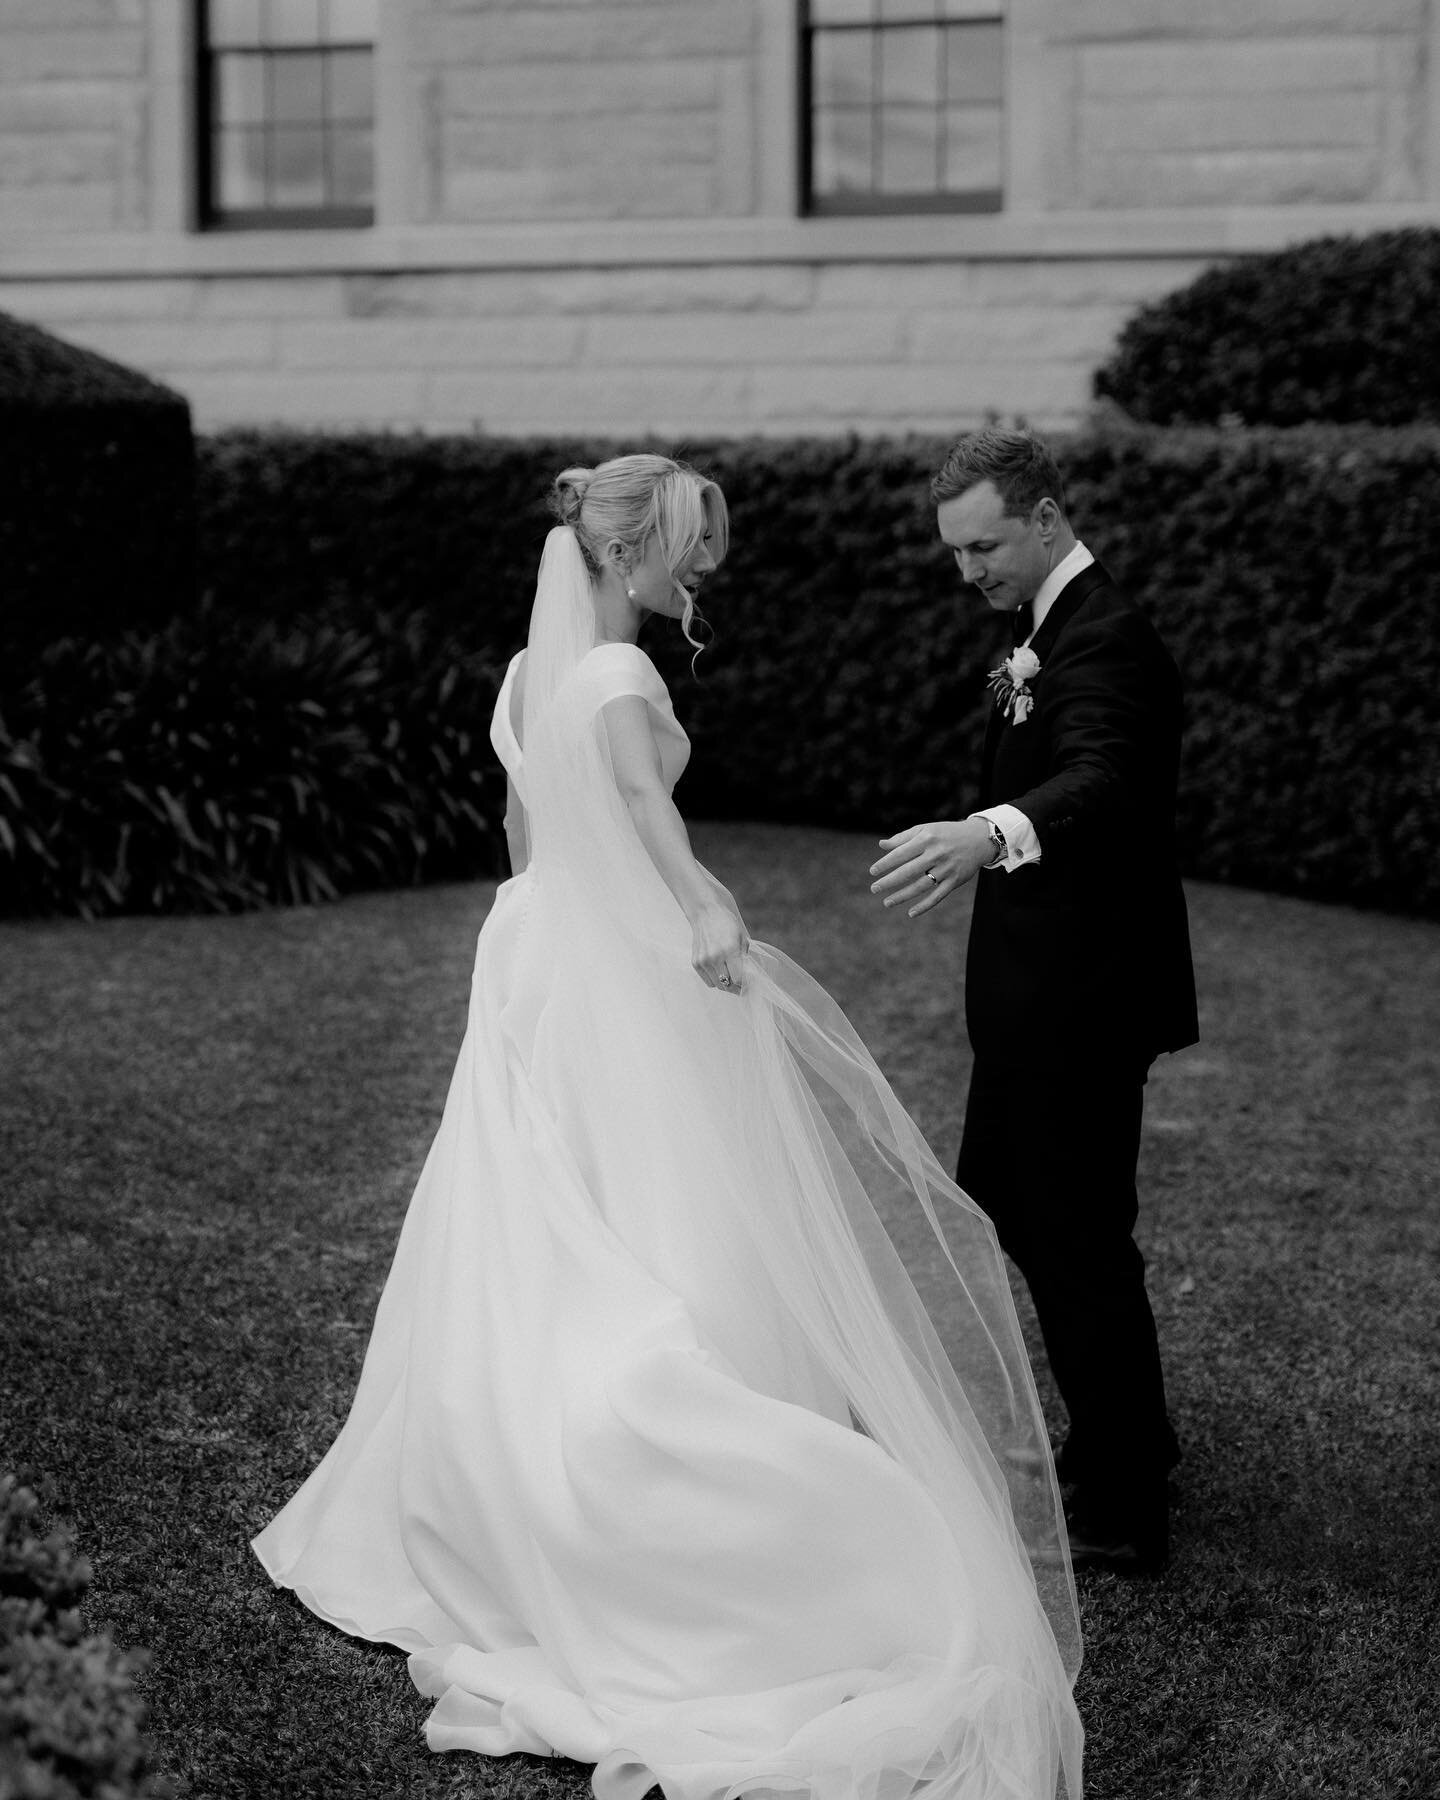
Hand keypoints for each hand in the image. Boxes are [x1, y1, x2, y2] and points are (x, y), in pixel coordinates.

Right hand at [691, 902, 747, 993]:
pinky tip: (719, 971)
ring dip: (725, 984)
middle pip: (727, 985)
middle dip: (736, 987)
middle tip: (741, 986)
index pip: (738, 979)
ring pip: (717, 985)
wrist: (706, 913)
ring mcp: (703, 961)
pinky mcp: (696, 963)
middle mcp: (715, 957)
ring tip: (730, 977)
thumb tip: (747, 977)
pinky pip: (708, 980)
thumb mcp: (742, 939)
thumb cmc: (727, 924)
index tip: (748, 985)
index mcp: (729, 950)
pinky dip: (715, 980)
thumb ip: (744, 959)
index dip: (744, 985)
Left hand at [869, 819, 995, 916]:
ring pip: (921, 886)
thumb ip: (903, 838)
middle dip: (889, 881)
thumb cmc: (946, 833)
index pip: (901, 853)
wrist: (979, 839)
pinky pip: (938, 896)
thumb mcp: (926, 829)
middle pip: (908, 871)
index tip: (872, 872)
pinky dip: (924, 906)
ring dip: (902, 896)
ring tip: (887, 902)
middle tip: (874, 889)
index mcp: (927, 839)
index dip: (885, 863)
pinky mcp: (955, 880)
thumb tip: (882, 845)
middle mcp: (937, 854)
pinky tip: (911, 913)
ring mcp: (947, 868)